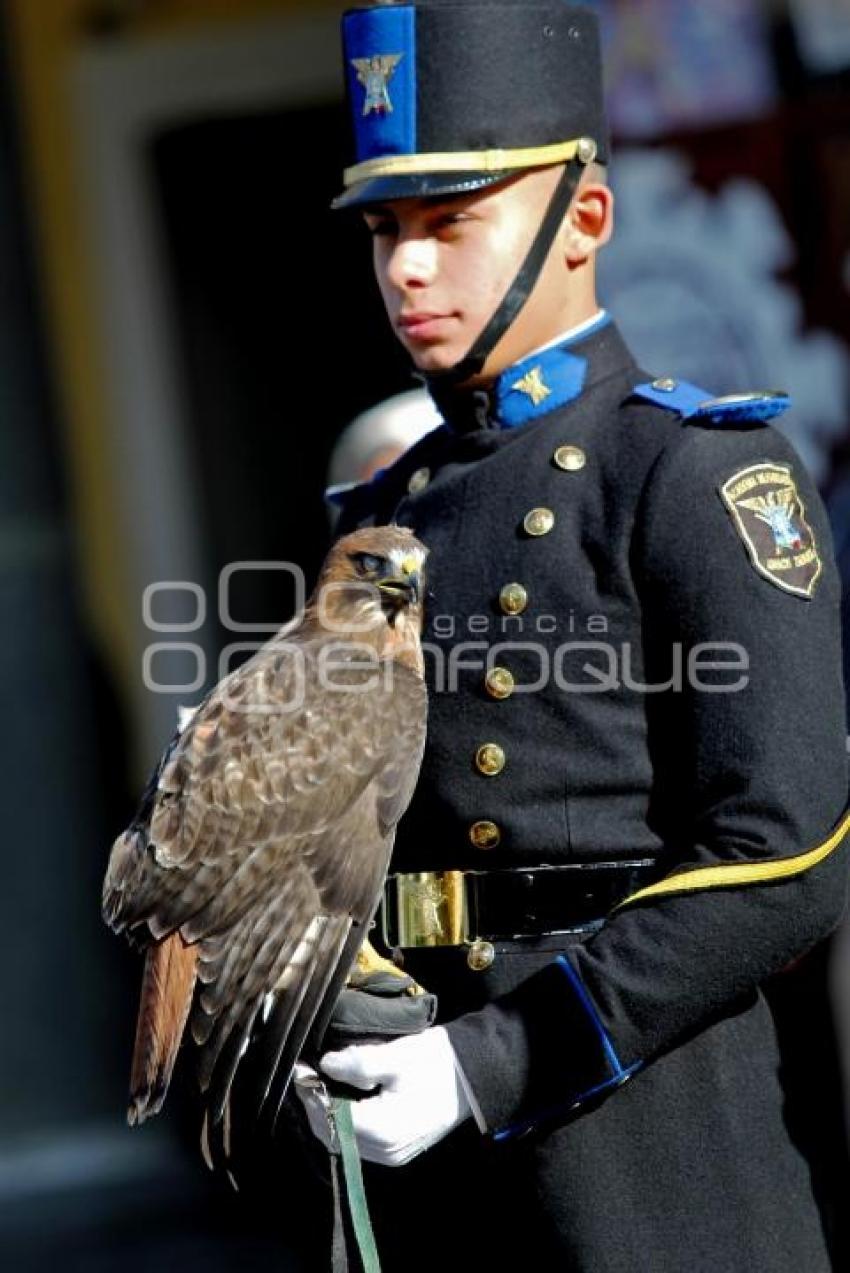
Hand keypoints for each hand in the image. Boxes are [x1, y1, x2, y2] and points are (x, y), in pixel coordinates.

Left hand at [295, 1027, 471, 1166]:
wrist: (472, 1075)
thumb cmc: (435, 1062)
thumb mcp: (396, 1056)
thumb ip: (358, 1062)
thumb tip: (324, 1064)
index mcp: (383, 1131)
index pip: (329, 1117)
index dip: (311, 1091)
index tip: (301, 1065)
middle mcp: (384, 1152)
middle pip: (332, 1133)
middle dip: (318, 1102)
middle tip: (311, 1070)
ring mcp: (391, 1155)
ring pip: (343, 1138)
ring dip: (331, 1111)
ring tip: (327, 1079)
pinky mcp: (397, 1150)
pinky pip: (359, 1140)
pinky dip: (347, 1119)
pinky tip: (347, 1094)